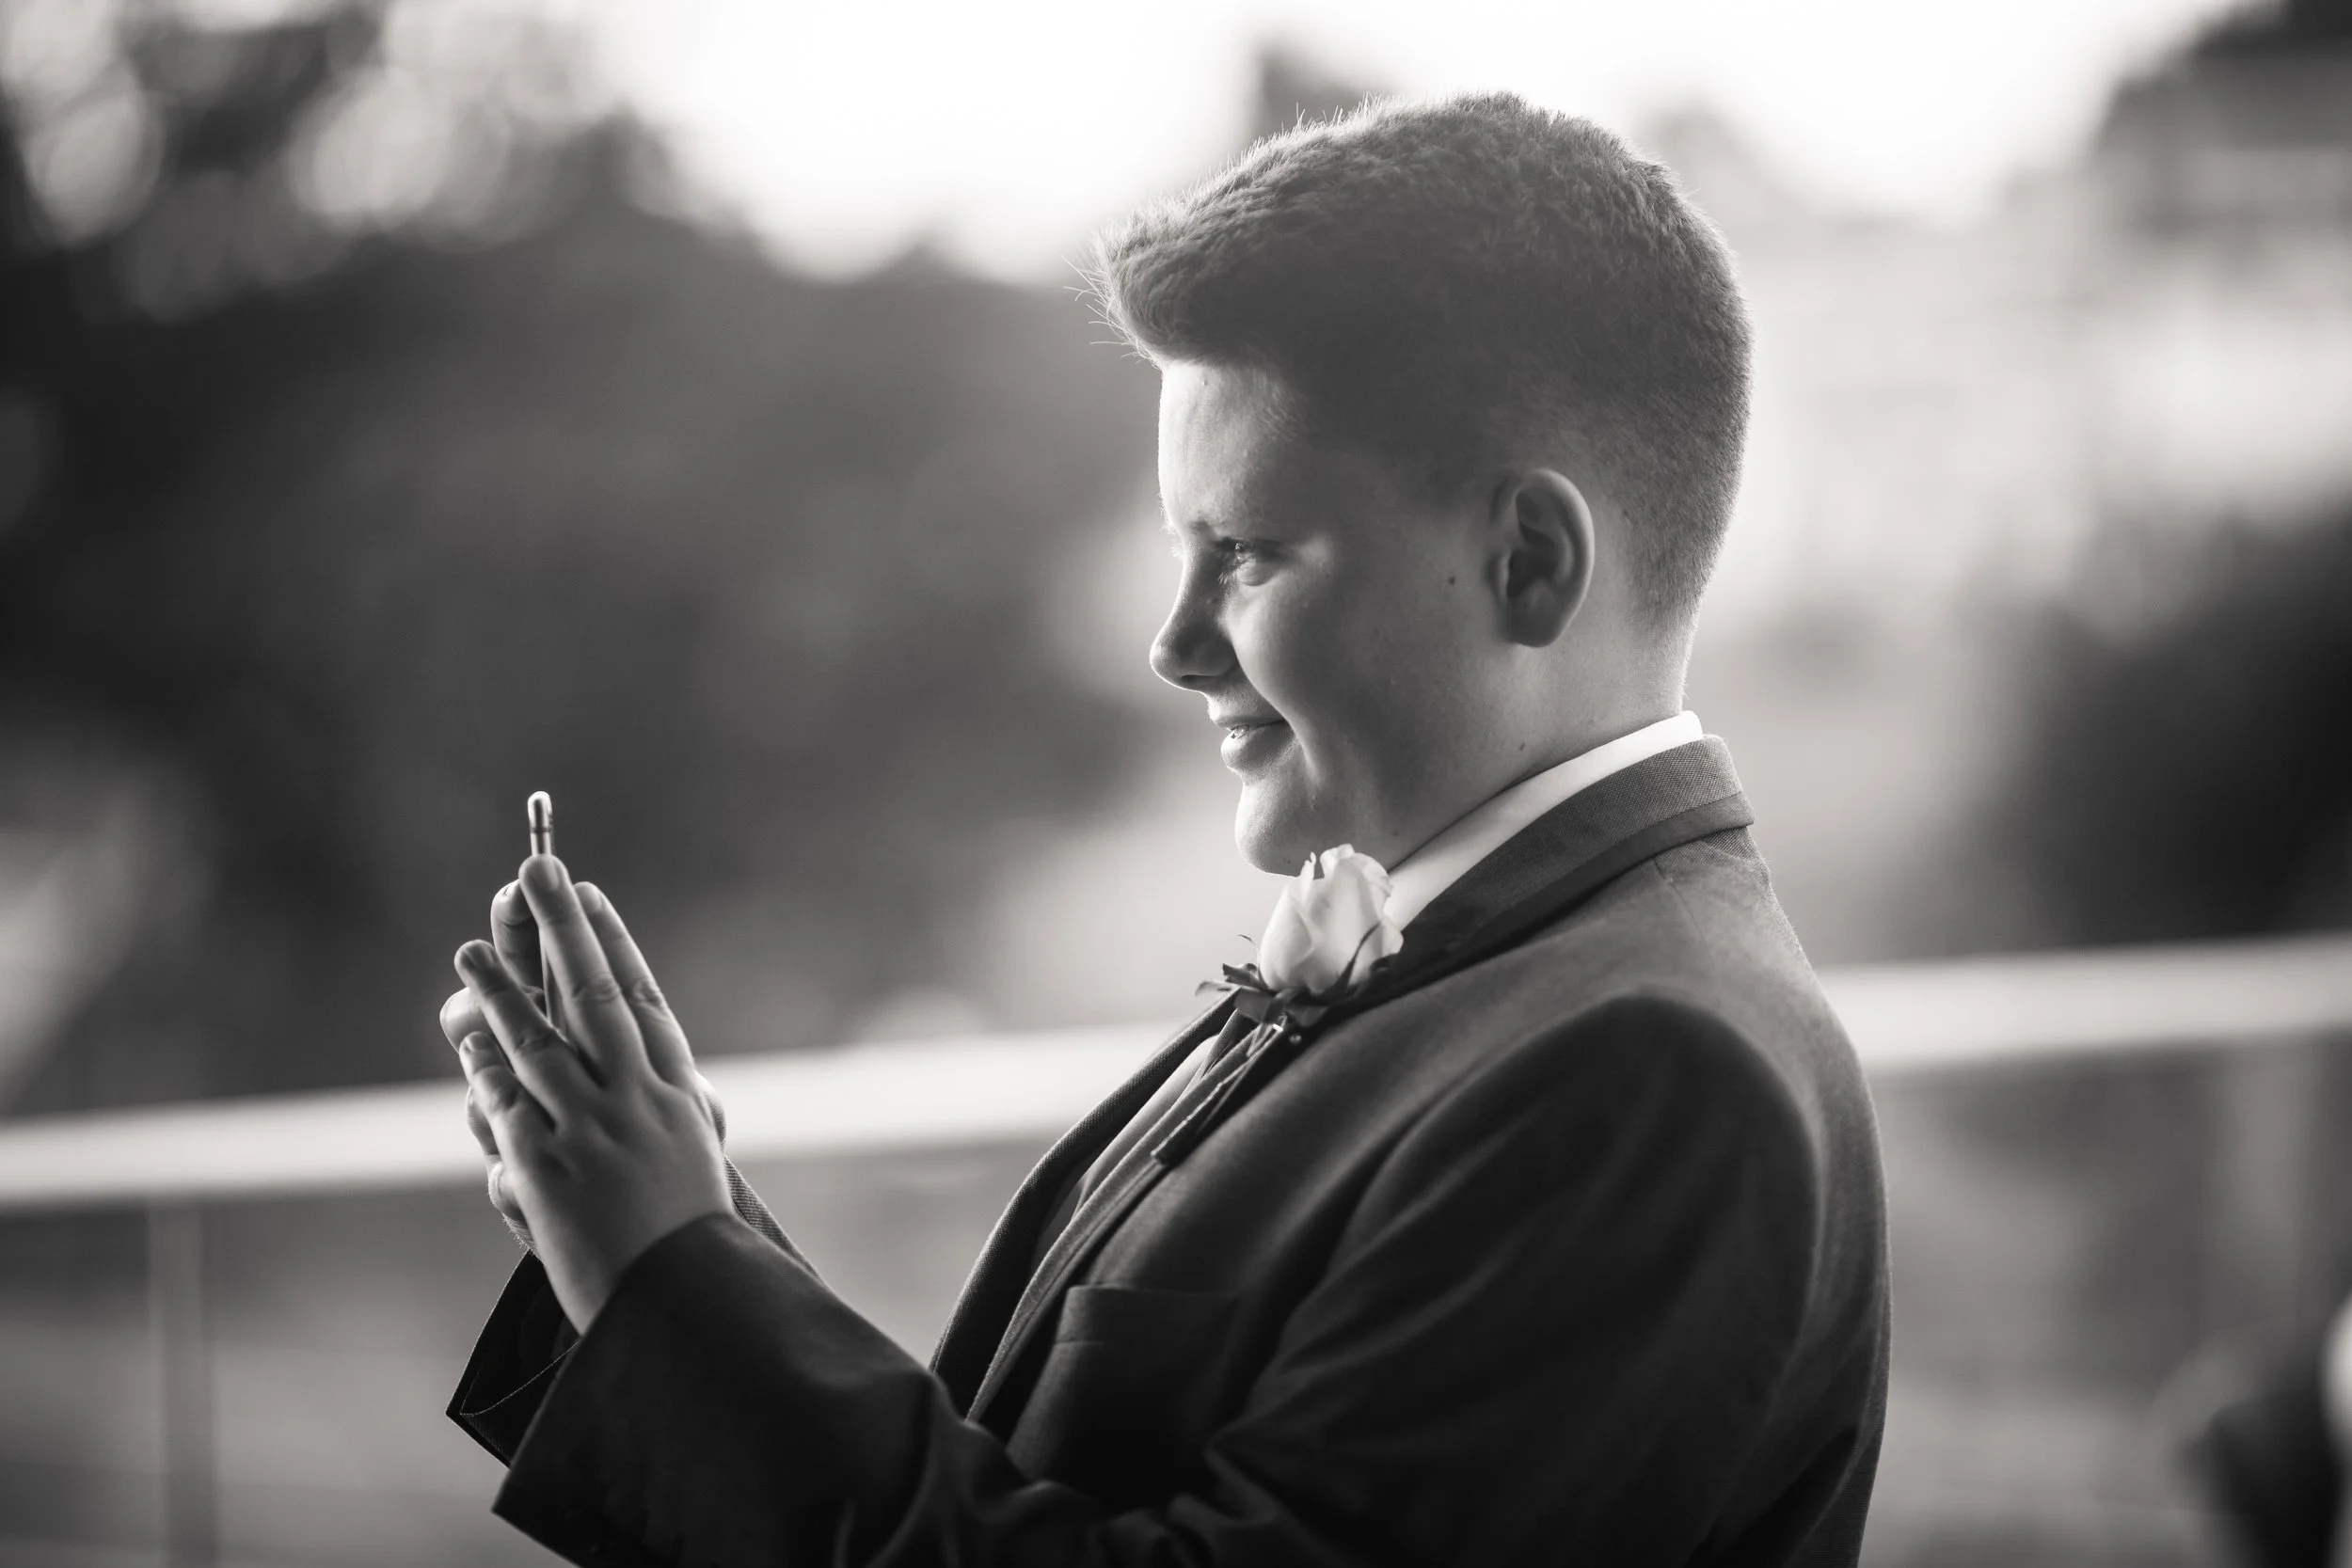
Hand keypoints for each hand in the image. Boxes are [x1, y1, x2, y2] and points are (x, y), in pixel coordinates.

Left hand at [451, 856, 731, 1329]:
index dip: (611, 940)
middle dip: (563, 927)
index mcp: (677, 1093)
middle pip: (594, 992)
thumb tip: (635, 1062)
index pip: (638, 998)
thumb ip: (657, 1103)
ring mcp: (593, 1129)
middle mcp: (639, 1099)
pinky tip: (469, 1036)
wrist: (682, 1303)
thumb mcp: (688, 1156)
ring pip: (538, 1039)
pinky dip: (487, 1066)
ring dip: (500, 988)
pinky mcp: (549, 1166)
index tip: (589, 894)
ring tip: (470, 949)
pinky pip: (508, 1102)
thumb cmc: (688, 1236)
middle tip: (539, 870)